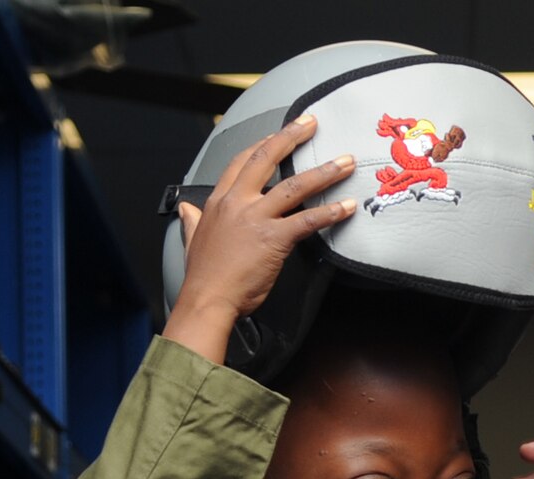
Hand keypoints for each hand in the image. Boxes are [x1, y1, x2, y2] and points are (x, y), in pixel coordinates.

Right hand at [163, 114, 357, 364]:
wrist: (208, 299)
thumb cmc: (204, 277)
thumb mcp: (192, 240)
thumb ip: (192, 221)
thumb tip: (186, 210)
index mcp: (219, 201)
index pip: (242, 161)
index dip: (263, 144)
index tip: (279, 133)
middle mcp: (238, 202)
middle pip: (267, 158)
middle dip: (292, 136)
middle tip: (311, 123)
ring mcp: (256, 218)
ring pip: (295, 186)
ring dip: (324, 172)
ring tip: (345, 163)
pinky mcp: (274, 238)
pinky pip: (308, 220)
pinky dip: (330, 212)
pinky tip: (347, 207)